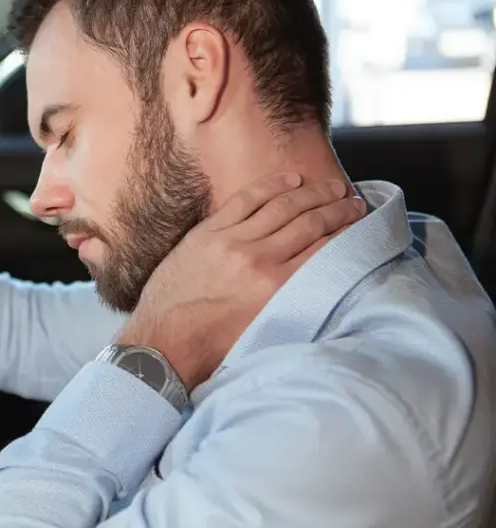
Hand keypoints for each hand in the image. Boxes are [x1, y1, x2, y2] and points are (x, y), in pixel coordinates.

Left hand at [118, 173, 365, 389]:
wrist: (165, 342)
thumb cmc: (214, 347)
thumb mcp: (266, 330)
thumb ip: (293, 303)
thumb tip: (320, 283)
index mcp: (278, 288)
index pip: (325, 249)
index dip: (349, 233)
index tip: (363, 223)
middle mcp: (259, 259)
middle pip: (310, 223)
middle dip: (337, 210)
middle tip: (354, 202)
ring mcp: (232, 241)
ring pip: (282, 206)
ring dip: (312, 193)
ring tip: (331, 187)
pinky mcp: (208, 232)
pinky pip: (245, 200)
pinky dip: (270, 186)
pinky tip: (290, 180)